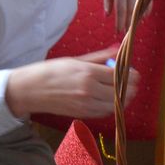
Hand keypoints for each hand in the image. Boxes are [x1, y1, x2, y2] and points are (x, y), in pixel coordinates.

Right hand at [5, 48, 137, 118]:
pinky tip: (108, 98)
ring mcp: (86, 105)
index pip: (119, 75)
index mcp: (88, 73)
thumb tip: (118, 50)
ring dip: (122, 97)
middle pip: (121, 92)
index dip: (130, 74)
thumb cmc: (51, 71)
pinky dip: (110, 105)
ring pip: (115, 104)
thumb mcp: (76, 60)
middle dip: (130, 86)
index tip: (133, 71)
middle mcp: (89, 90)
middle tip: (131, 81)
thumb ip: (99, 57)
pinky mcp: (83, 114)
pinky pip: (105, 112)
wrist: (31, 91)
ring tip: (121, 89)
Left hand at [101, 0, 150, 32]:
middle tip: (127, 32)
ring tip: (136, 25)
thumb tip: (107, 14)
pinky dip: (148, 7)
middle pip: (132, 10)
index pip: (121, 11)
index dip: (120, 23)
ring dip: (139, 17)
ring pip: (142, 5)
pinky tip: (145, 14)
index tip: (118, 32)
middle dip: (129, 23)